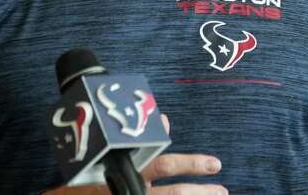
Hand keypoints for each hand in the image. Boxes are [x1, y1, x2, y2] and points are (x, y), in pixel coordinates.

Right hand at [44, 114, 227, 194]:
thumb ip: (137, 137)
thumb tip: (164, 120)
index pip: (164, 166)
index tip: (216, 164)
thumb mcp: (107, 151)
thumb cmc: (84, 174)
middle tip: (223, 191)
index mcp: (126, 171)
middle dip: (200, 193)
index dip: (191, 165)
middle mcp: (129, 188)